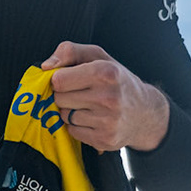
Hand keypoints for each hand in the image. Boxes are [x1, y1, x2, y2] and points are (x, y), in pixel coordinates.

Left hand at [42, 41, 169, 152]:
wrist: (145, 112)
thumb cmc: (117, 80)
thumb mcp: (98, 56)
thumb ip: (69, 52)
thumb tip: (45, 66)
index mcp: (106, 72)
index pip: (58, 80)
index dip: (59, 79)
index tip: (70, 78)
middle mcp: (108, 97)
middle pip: (59, 99)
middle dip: (64, 95)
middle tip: (82, 93)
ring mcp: (108, 121)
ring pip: (64, 116)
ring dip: (70, 111)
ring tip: (89, 105)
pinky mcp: (104, 139)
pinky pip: (72, 132)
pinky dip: (77, 126)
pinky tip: (93, 119)